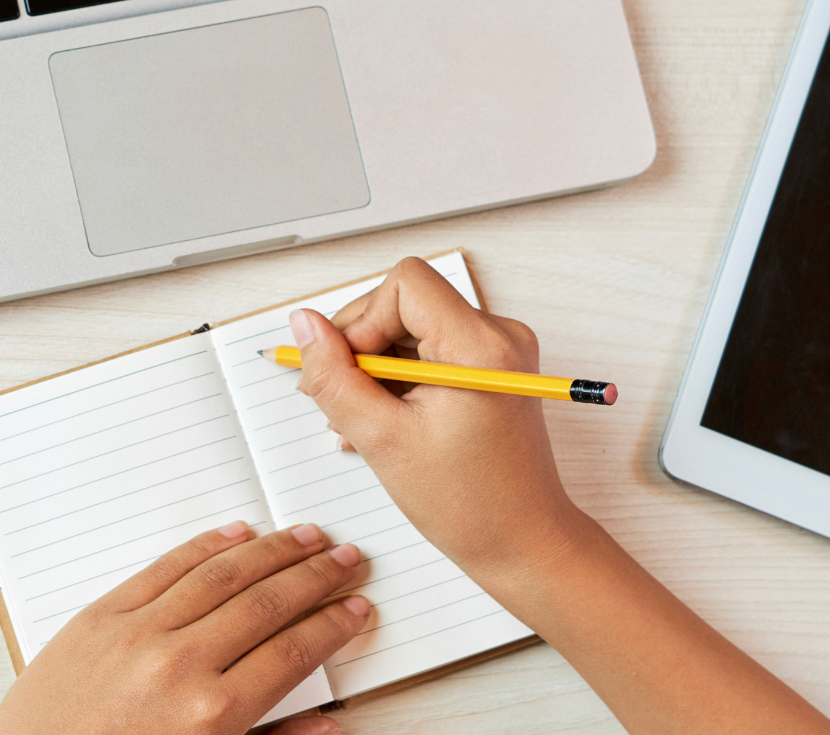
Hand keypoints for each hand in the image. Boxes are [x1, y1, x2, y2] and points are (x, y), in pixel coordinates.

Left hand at [0, 520, 368, 734]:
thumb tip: (326, 726)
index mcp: (212, 715)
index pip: (294, 652)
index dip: (333, 625)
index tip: (355, 609)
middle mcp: (180, 666)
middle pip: (268, 604)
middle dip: (316, 578)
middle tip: (346, 561)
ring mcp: (137, 635)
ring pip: (222, 575)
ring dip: (272, 551)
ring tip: (305, 538)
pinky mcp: (99, 618)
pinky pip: (163, 569)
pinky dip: (204, 547)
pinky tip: (235, 535)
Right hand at [289, 258, 584, 583]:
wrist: (525, 544)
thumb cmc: (470, 504)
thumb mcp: (382, 439)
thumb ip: (334, 377)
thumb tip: (304, 327)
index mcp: (480, 346)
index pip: (405, 284)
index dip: (364, 321)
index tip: (350, 372)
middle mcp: (499, 336)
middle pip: (406, 303)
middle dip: (363, 348)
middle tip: (339, 402)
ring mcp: (500, 351)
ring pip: (414, 328)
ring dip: (377, 370)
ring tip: (360, 422)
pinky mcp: (494, 368)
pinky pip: (432, 350)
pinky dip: (401, 380)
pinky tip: (384, 421)